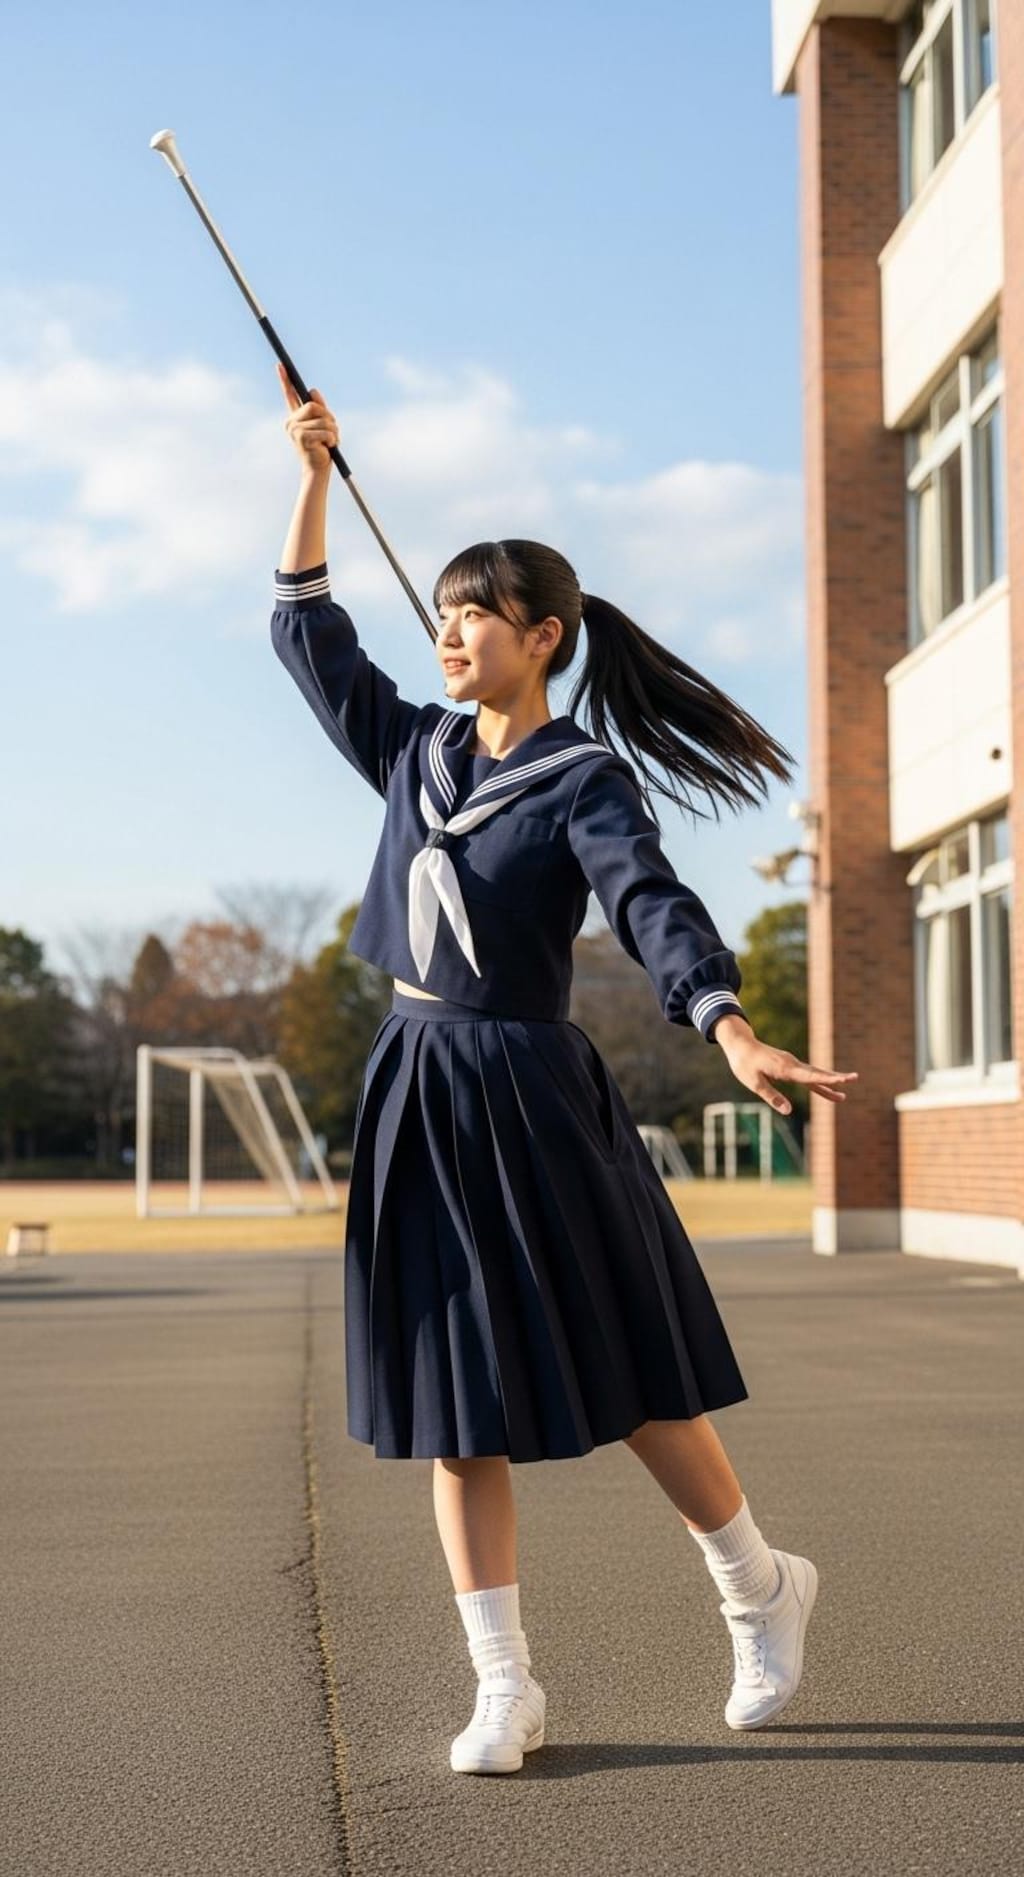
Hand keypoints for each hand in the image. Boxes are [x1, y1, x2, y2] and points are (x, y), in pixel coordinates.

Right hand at [277, 362, 339, 472]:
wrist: (318, 470)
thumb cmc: (321, 448)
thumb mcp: (323, 425)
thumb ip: (320, 408)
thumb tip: (313, 390)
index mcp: (295, 417)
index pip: (290, 395)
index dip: (285, 380)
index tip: (280, 364)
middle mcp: (291, 422)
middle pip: (313, 405)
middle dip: (328, 417)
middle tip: (331, 431)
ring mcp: (295, 430)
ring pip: (323, 419)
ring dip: (333, 431)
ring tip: (330, 442)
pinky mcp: (302, 438)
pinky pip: (326, 431)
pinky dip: (332, 439)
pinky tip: (328, 447)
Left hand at [716, 1024, 857, 1116]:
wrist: (740, 1044)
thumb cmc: (744, 1064)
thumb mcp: (754, 1083)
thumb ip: (772, 1097)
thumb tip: (789, 1112)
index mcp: (785, 1068)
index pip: (811, 1076)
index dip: (829, 1080)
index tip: (844, 1081)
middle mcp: (792, 1064)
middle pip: (818, 1073)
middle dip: (836, 1078)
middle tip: (855, 1079)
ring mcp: (791, 1064)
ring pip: (814, 1075)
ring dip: (829, 1083)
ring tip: (843, 1096)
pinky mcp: (788, 1065)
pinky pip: (807, 1075)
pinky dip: (818, 1082)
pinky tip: (826, 1089)